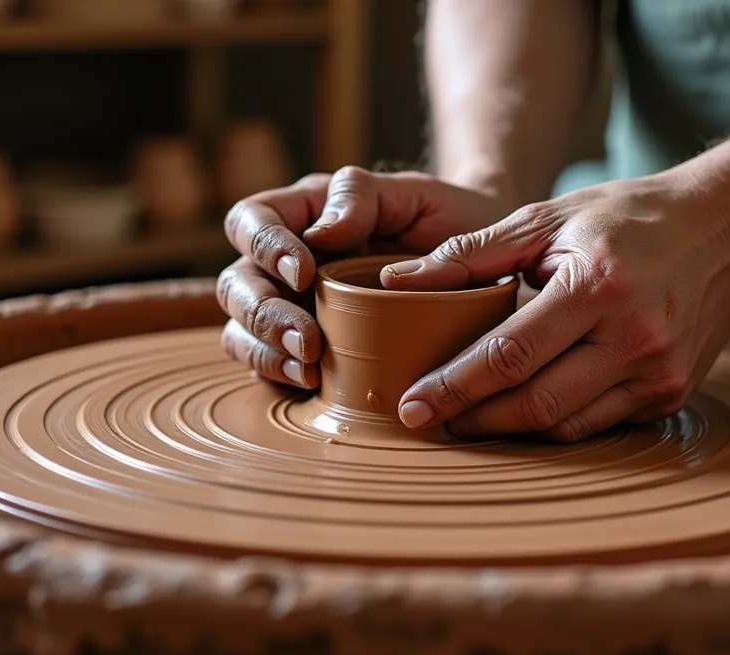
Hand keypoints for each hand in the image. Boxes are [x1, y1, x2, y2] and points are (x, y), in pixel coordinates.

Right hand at [217, 167, 517, 388]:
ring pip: (241, 328)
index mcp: (305, 213)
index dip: (265, 246)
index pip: (252, 220)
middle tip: (308, 339)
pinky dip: (279, 375)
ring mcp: (293, 308)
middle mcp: (288, 261)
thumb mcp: (417, 195)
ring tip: (308, 367)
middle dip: (263, 313)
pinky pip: (267, 365)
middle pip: (238, 282)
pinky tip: (311, 384)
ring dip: (265, 350)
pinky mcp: (305, 350)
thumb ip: (364, 196)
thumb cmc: (451, 222)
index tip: (305, 273)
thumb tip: (319, 232)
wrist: (491, 266)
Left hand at [381, 172, 729, 441]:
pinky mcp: (671, 395)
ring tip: (465, 420)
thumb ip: (470, 253)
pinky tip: (521, 411)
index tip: (411, 406)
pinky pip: (598, 425)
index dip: (454, 387)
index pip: (510, 354)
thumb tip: (397, 283)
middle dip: (473, 419)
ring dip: (509, 430)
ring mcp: (659, 373)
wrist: (729, 232)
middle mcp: (634, 337)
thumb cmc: (628, 219)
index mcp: (597, 287)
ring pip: (565, 426)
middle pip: (535, 403)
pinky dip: (555, 423)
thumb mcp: (547, 218)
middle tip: (427, 421)